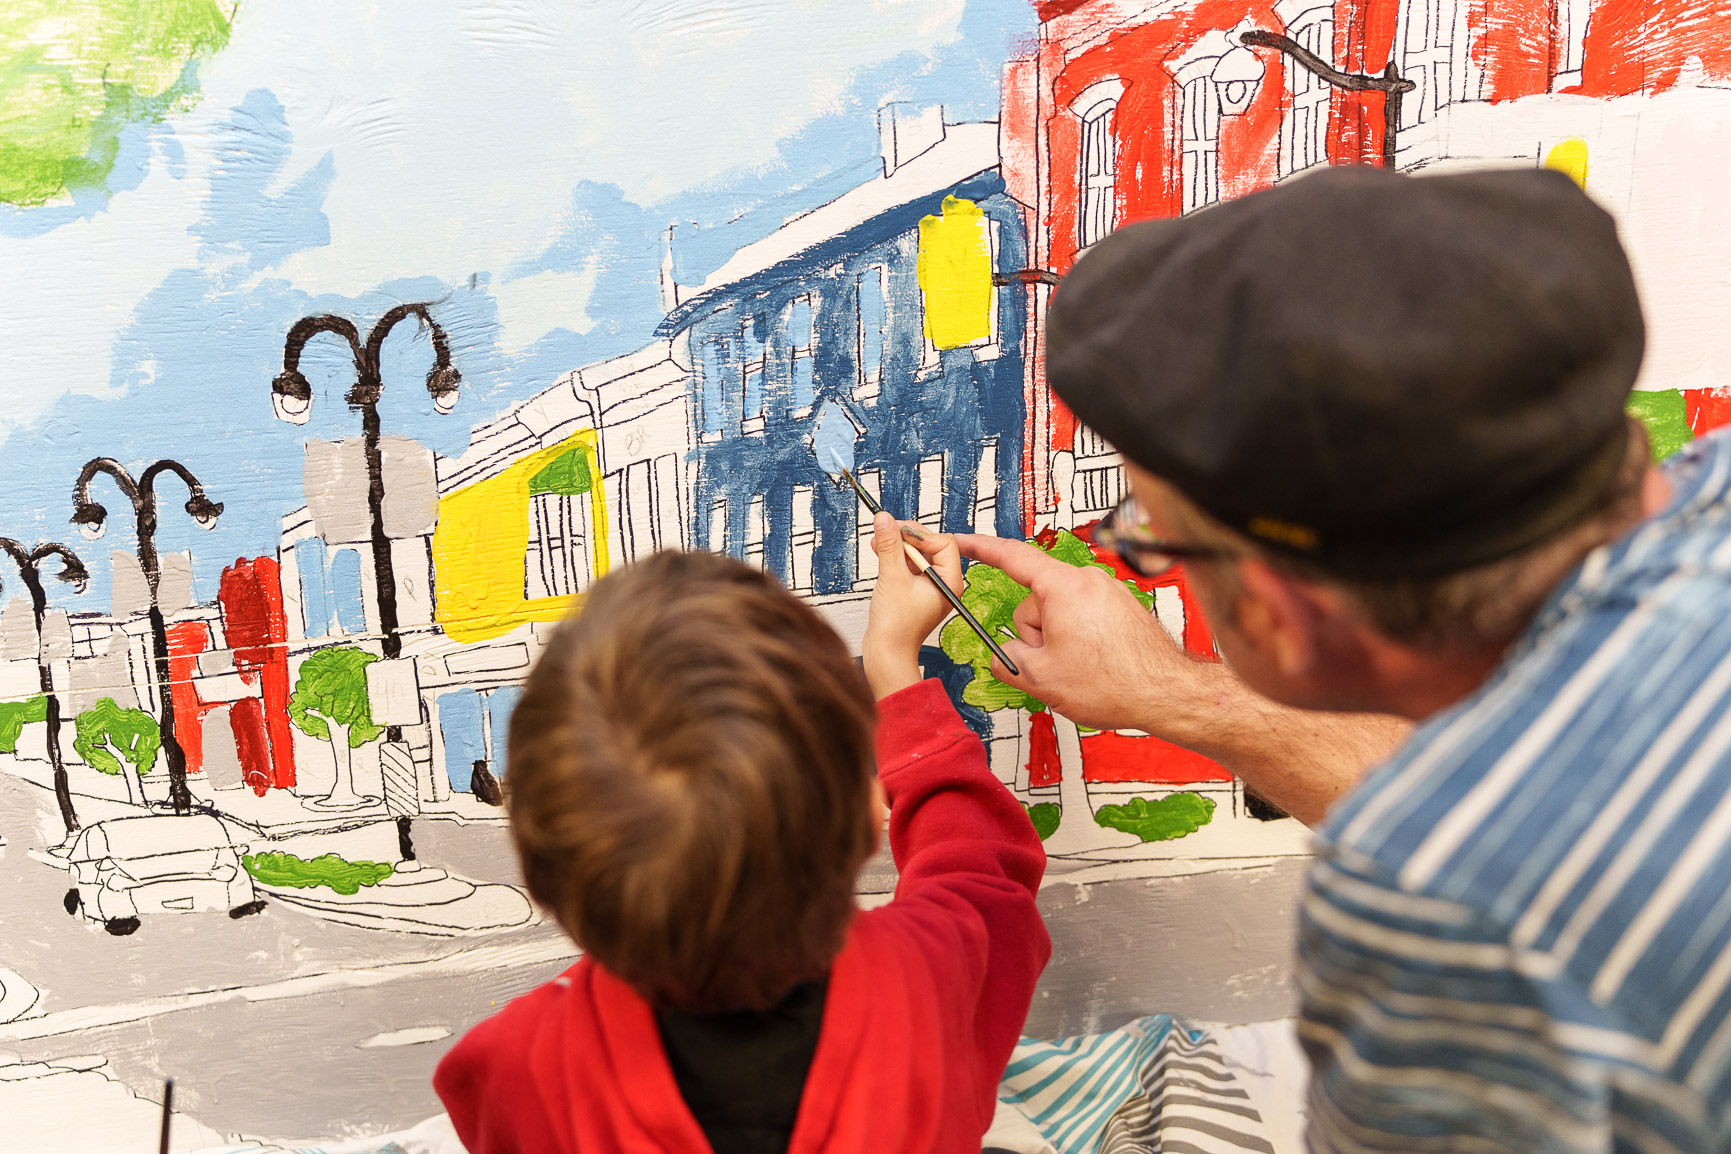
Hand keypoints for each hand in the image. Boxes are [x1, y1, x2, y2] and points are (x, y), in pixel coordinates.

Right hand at [862, 513, 960, 698]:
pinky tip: (879, 552)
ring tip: (878, 542)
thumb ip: (889, 545)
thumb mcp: (892, 577)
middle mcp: (943, 583)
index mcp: (950, 581)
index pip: (944, 543)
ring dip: (898, 546)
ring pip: (917, 554)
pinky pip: (908, 565)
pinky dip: (894, 557)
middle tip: (887, 531)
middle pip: (930, 545)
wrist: (886, 653)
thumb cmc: (896, 627)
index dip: (921, 534)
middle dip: (908, 537)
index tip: (899, 532)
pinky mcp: (915, 591)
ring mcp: (929, 588)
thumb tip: (885, 519)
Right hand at [952, 534, 1412, 824]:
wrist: (1168, 694)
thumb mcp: (1040, 678)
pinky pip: (1082, 620)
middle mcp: (1087, 581)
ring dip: (1058, 642)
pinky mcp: (1121, 608)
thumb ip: (1007, 660)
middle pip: (1035, 600)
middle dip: (1034, 634)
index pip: (1011, 557)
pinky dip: (1079, 642)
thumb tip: (1004, 655)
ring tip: (1080, 670)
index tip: (960, 541)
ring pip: (1059, 613)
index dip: (980, 549)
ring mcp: (1107, 593)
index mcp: (1064, 588)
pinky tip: (1096, 667)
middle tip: (1051, 666)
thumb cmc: (1116, 683)